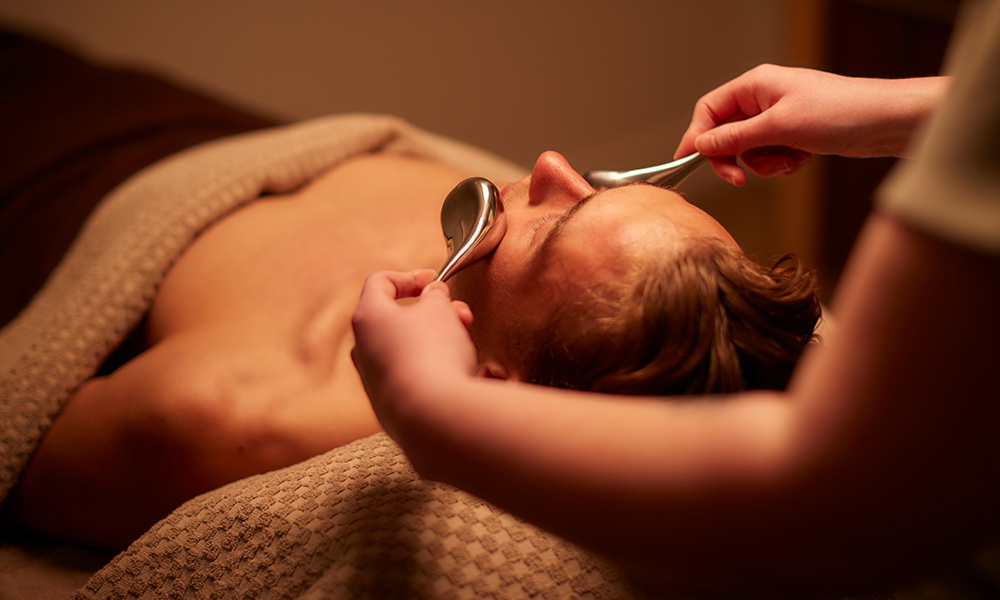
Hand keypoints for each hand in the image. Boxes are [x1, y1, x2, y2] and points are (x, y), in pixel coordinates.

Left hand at [351, 270, 476, 439]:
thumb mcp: (439, 310)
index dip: (411, 276)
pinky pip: (417, 380)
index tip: (436, 281)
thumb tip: (433, 296)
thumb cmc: (431, 355)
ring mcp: (375, 383)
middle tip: (461, 315)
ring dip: (439, 341)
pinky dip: (438, 371)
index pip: (380, 283)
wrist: (432, 418)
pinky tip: (464, 375)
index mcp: (368, 318)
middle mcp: (364, 350)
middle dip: (434, 313)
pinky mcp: (392, 408)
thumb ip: (435, 296)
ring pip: (410, 351)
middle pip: (398, 320)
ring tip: (468, 346)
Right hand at [675, 64, 946, 185]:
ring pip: (749, 151)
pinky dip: (782, 164)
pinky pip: (770, 156)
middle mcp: (764, 99)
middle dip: (734, 158)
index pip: (710, 109)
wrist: (885, 121)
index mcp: (756, 85)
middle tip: (738, 179)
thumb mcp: (779, 127)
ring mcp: (779, 118)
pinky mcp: (794, 135)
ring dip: (764, 164)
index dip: (697, 135)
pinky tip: (802, 159)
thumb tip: (701, 144)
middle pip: (726, 134)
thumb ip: (735, 138)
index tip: (689, 161)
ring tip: (789, 160)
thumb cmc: (840, 111)